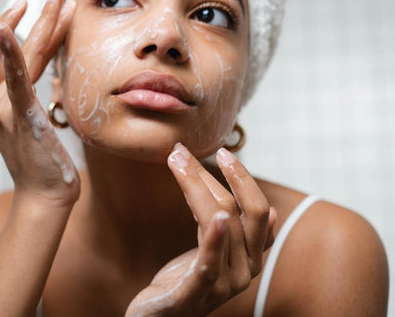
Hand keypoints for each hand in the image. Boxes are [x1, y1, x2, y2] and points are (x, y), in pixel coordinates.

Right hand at [0, 0, 79, 205]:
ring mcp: (3, 108)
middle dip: (35, 17)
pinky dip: (9, 52)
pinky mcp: (18, 116)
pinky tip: (5, 28)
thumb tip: (54, 77)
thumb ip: (37, 99)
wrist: (44, 196)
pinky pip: (13, 79)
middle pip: (13, 48)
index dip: (18, 28)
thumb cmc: (45, 162)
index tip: (37, 7)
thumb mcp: (37, 124)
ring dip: (40, 24)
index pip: (5, 55)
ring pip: (21, 56)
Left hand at [125, 143, 275, 316]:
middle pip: (238, 211)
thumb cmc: (186, 278)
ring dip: (196, 186)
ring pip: (221, 224)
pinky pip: (210, 264)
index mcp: (250, 256)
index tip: (223, 153)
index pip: (256, 210)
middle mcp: (245, 271)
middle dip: (213, 175)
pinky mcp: (195, 296)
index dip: (243, 179)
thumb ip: (231, 226)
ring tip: (176, 160)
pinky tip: (217, 218)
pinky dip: (216, 239)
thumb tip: (271, 209)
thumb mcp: (211, 247)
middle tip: (182, 150)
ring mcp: (224, 285)